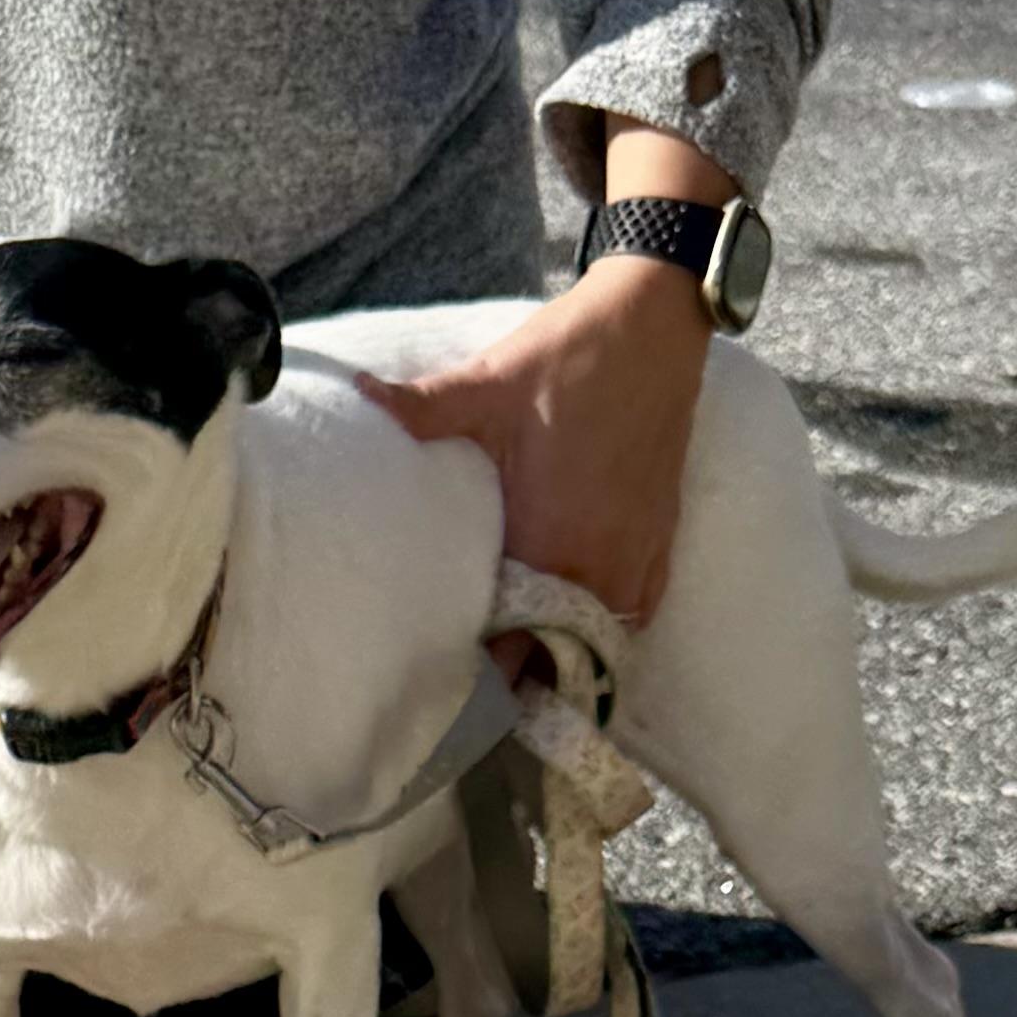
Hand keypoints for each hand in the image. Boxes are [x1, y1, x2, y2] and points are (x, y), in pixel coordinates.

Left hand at [355, 255, 712, 661]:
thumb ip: (417, 408)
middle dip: (521, 676)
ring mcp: (636, 555)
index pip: (515, 643)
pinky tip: (580, 632)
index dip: (484, 672)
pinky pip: (636, 613)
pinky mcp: (662, 538)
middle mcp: (598, 563)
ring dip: (566, 659)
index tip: (450, 689)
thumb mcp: (483, 385)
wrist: (652, 327)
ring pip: (601, 642)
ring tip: (524, 674)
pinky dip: (608, 630)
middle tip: (479, 689)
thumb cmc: (566, 359)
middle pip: (559, 657)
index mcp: (548, 540)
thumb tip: (354, 395)